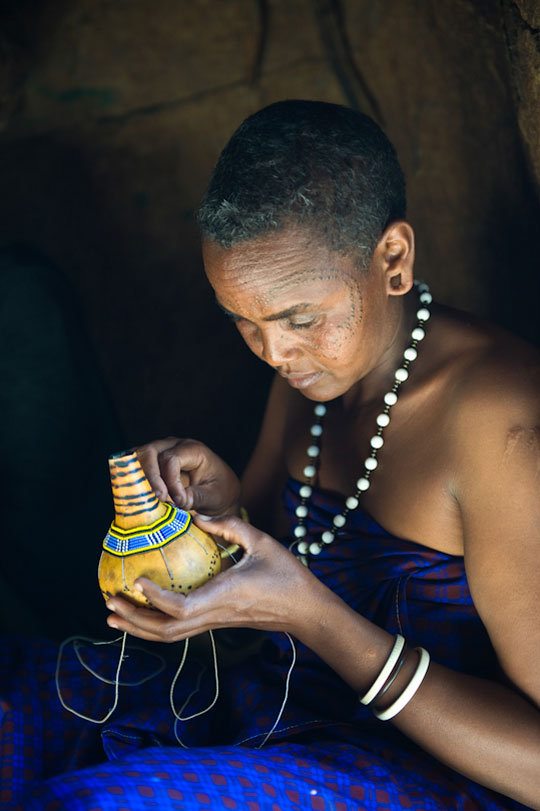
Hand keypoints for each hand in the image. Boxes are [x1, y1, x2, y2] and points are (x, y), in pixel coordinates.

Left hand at [105, 515, 327, 642]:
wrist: (305, 609)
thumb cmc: (287, 574)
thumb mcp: (261, 542)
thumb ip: (228, 526)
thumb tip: (195, 516)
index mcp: (224, 595)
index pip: (180, 608)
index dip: (155, 598)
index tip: (137, 580)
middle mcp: (215, 614)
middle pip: (166, 630)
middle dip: (134, 619)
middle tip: (109, 600)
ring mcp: (215, 623)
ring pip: (170, 636)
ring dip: (139, 627)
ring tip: (114, 613)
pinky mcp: (217, 623)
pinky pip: (180, 630)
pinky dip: (155, 625)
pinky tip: (143, 615)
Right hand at [136, 436, 240, 515]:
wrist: (219, 494)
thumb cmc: (219, 492)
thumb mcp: (214, 497)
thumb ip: (197, 497)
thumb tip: (178, 500)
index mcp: (194, 449)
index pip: (172, 459)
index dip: (171, 481)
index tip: (179, 502)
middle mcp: (175, 445)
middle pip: (151, 452)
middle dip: (150, 477)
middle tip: (159, 499)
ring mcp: (161, 452)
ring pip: (138, 456)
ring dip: (139, 478)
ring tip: (148, 500)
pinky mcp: (152, 463)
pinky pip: (135, 465)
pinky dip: (133, 479)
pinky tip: (139, 496)